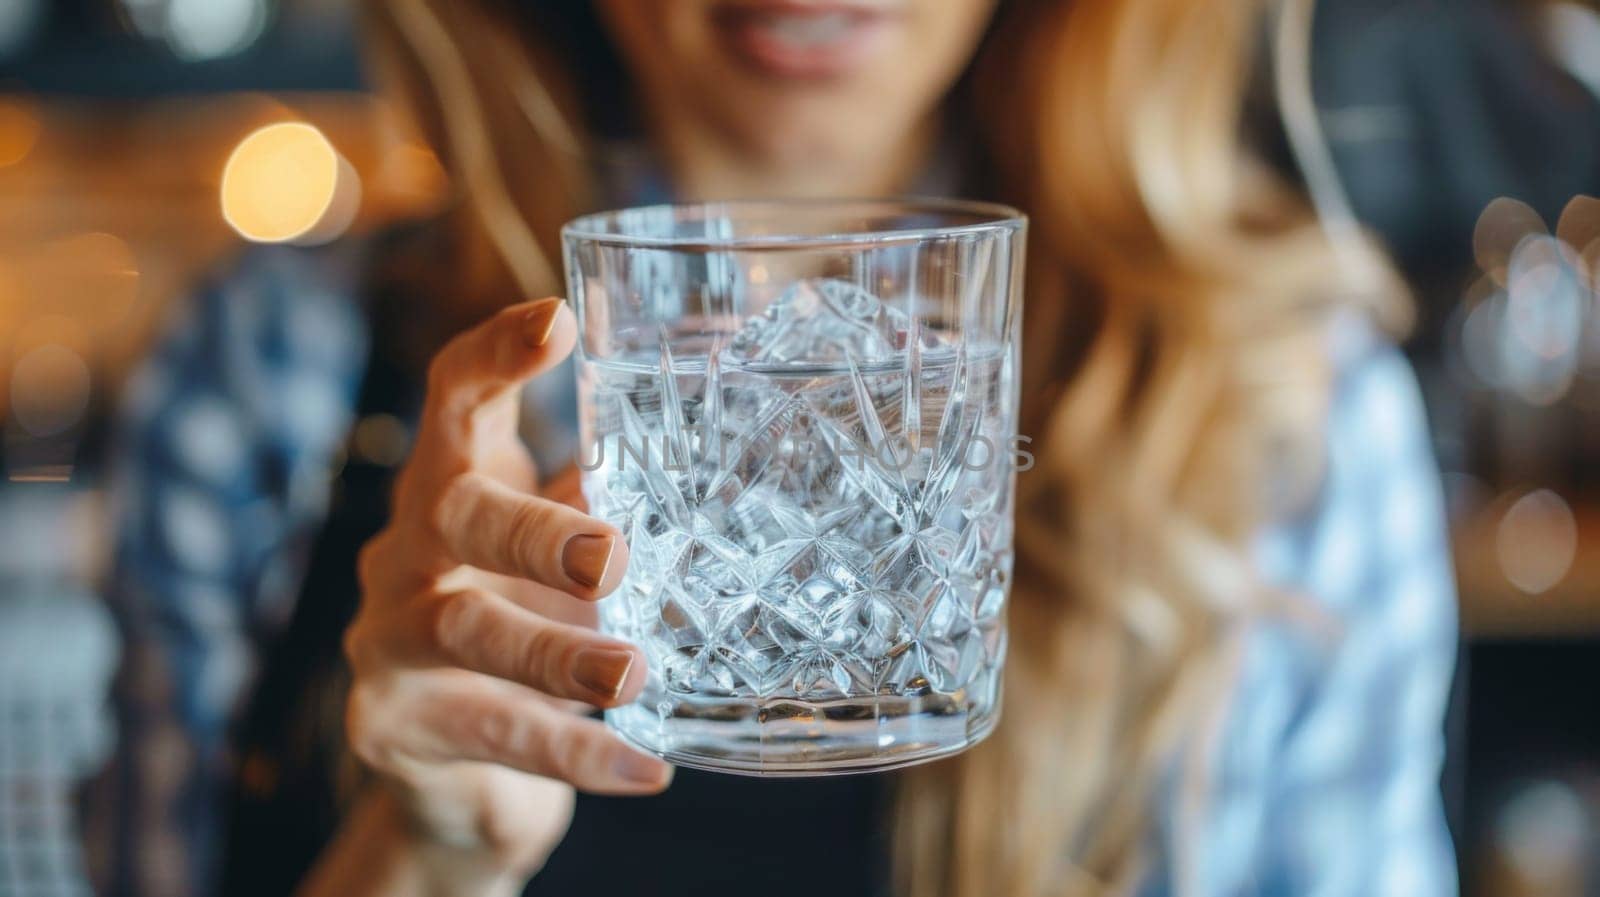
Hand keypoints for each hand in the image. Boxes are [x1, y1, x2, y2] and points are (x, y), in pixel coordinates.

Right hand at [341, 297, 671, 885]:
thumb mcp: (560, 560)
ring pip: (462, 628)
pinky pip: (489, 733)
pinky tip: (646, 767)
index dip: (496, 356)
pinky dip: (573, 751)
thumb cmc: (525, 632)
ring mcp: (387, 639)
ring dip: (553, 652)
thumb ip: (606, 503)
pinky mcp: (394, 725)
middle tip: (610, 555)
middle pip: (452, 512)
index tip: (557, 321)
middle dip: (531, 528)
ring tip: (632, 672)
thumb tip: (717, 438)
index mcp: (454, 487)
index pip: (455, 399)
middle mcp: (406, 551)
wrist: (461, 776)